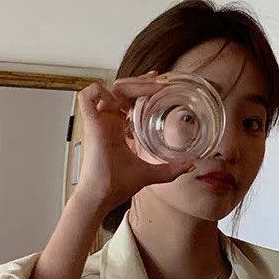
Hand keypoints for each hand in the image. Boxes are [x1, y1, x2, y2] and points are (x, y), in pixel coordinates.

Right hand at [74, 73, 194, 212]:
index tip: (161, 87)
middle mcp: (108, 121)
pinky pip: (87, 96)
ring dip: (131, 83)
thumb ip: (170, 169)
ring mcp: (98, 121)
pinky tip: (118, 100)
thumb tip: (191, 165)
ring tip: (151, 87)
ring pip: (111, 88)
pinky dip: (99, 91)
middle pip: (123, 89)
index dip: (144, 90)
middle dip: (142, 82)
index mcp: (118, 128)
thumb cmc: (117, 185)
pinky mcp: (90, 123)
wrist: (103, 196)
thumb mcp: (150, 173)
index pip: (130, 100)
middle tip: (161, 81)